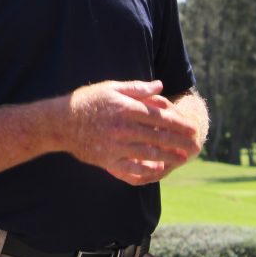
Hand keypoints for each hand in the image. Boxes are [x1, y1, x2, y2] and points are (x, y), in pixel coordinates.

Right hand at [65, 80, 200, 185]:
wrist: (60, 123)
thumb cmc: (87, 102)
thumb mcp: (111, 88)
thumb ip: (137, 89)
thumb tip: (160, 86)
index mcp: (125, 108)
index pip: (160, 117)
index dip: (179, 124)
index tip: (192, 129)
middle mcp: (122, 128)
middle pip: (158, 136)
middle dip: (180, 142)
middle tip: (195, 146)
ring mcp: (115, 145)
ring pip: (149, 153)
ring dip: (169, 156)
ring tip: (182, 158)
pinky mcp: (107, 159)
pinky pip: (132, 167)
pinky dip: (148, 169)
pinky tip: (159, 169)